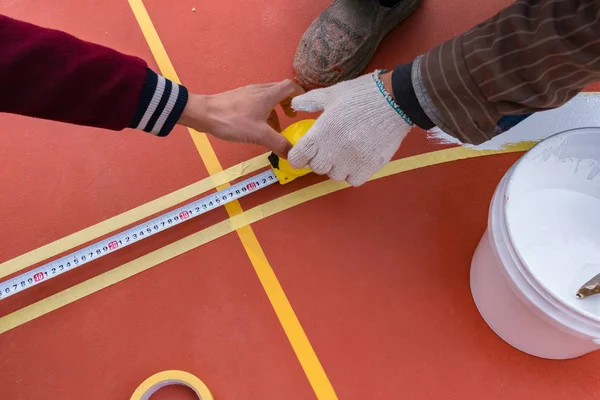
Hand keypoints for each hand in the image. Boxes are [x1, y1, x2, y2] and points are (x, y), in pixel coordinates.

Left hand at [178, 79, 303, 156]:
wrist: (203, 114)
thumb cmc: (232, 120)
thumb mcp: (259, 135)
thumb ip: (278, 144)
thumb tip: (293, 154)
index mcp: (268, 95)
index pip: (291, 86)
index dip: (301, 94)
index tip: (305, 107)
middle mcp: (260, 90)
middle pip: (281, 91)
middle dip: (289, 104)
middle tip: (292, 117)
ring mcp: (248, 93)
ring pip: (269, 98)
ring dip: (276, 110)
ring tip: (276, 128)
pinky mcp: (239, 99)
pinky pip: (258, 102)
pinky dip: (264, 112)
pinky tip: (258, 127)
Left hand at [289, 70, 413, 185]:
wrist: (395, 100)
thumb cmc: (361, 95)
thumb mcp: (332, 94)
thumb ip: (310, 101)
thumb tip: (294, 104)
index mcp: (320, 133)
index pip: (297, 158)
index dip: (299, 155)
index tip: (305, 151)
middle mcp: (332, 151)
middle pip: (316, 168)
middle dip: (319, 159)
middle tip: (329, 147)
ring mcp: (351, 162)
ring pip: (334, 175)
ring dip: (336, 166)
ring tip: (345, 152)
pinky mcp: (368, 168)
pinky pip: (353, 180)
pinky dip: (353, 172)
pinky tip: (357, 159)